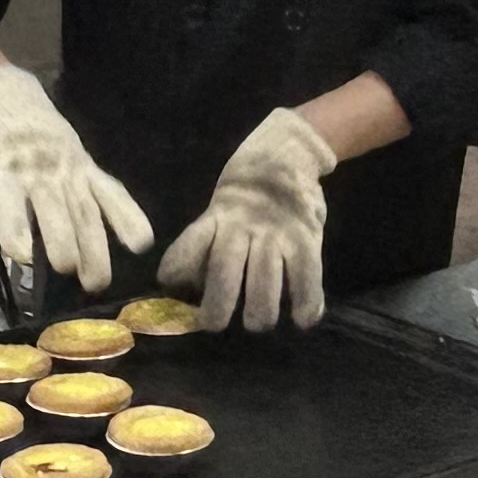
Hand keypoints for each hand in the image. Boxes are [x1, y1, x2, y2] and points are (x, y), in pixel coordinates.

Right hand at [0, 64, 153, 295]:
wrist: (7, 100)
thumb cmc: (46, 140)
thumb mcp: (77, 159)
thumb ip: (93, 192)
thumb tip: (123, 233)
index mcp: (84, 170)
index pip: (111, 194)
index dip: (128, 218)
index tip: (141, 245)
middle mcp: (64, 174)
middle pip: (84, 214)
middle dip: (93, 250)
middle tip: (97, 284)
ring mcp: (33, 174)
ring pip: (51, 212)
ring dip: (61, 243)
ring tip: (66, 270)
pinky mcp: (1, 176)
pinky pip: (10, 209)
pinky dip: (16, 234)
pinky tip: (22, 256)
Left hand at [160, 108, 335, 333]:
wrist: (287, 153)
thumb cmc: (247, 193)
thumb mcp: (221, 208)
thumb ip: (207, 240)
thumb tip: (179, 282)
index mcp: (217, 217)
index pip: (191, 243)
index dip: (178, 266)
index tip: (169, 284)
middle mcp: (243, 226)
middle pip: (226, 269)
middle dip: (218, 305)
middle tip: (215, 325)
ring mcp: (277, 232)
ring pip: (266, 279)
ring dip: (261, 310)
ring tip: (258, 323)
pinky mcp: (306, 237)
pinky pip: (307, 274)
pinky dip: (306, 301)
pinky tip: (302, 320)